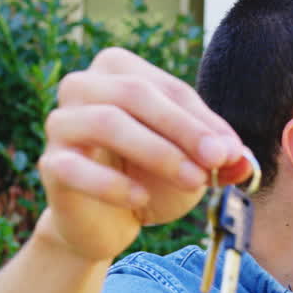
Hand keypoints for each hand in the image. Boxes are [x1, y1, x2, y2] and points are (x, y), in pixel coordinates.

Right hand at [34, 48, 250, 262]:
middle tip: (216, 161)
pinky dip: (114, 185)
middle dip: (183, 129)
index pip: (167, 87)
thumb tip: (242, 159)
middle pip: (135, 94)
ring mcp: (60, 123)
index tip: (231, 151)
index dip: (203, 119)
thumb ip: (217, 157)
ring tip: (191, 181)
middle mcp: (82, 86)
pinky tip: (141, 200)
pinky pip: (77, 167)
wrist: (105, 222)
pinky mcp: (50, 164)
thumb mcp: (190, 164)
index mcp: (118, 70)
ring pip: (106, 122)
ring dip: (157, 153)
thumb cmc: (147, 178)